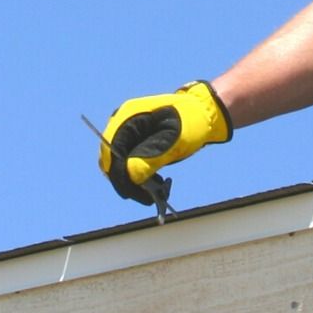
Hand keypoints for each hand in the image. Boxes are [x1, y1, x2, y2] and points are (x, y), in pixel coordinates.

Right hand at [97, 81, 231, 202]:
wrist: (202, 114)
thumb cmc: (191, 122)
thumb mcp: (175, 140)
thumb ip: (152, 156)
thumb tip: (130, 176)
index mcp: (128, 115)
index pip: (111, 149)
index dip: (117, 173)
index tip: (132, 192)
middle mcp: (123, 124)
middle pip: (111, 159)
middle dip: (127, 181)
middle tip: (148, 198)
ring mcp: (127, 133)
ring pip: (119, 166)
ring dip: (134, 182)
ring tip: (158, 189)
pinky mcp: (134, 144)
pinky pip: (128, 166)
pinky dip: (140, 178)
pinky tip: (157, 183)